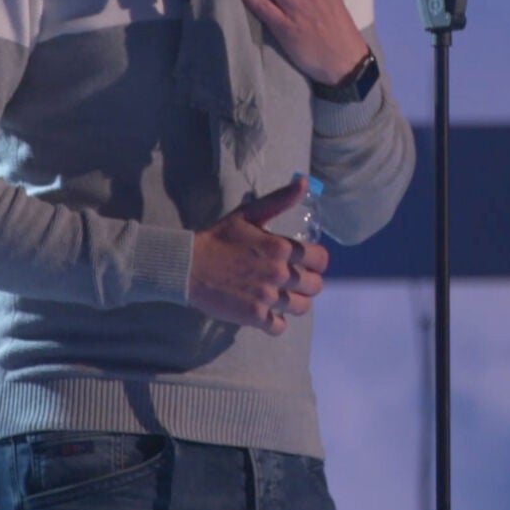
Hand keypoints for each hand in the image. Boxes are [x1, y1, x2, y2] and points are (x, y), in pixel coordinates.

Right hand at [189, 174, 330, 335]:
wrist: (188, 266)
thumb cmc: (218, 238)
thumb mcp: (249, 213)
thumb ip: (279, 200)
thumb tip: (303, 183)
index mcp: (281, 247)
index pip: (320, 259)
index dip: (317, 262)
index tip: (308, 263)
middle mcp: (279, 273)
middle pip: (315, 286)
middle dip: (308, 283)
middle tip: (295, 282)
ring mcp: (267, 296)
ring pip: (302, 308)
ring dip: (296, 303)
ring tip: (285, 298)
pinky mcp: (254, 316)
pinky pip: (280, 327)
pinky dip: (277, 322)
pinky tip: (269, 314)